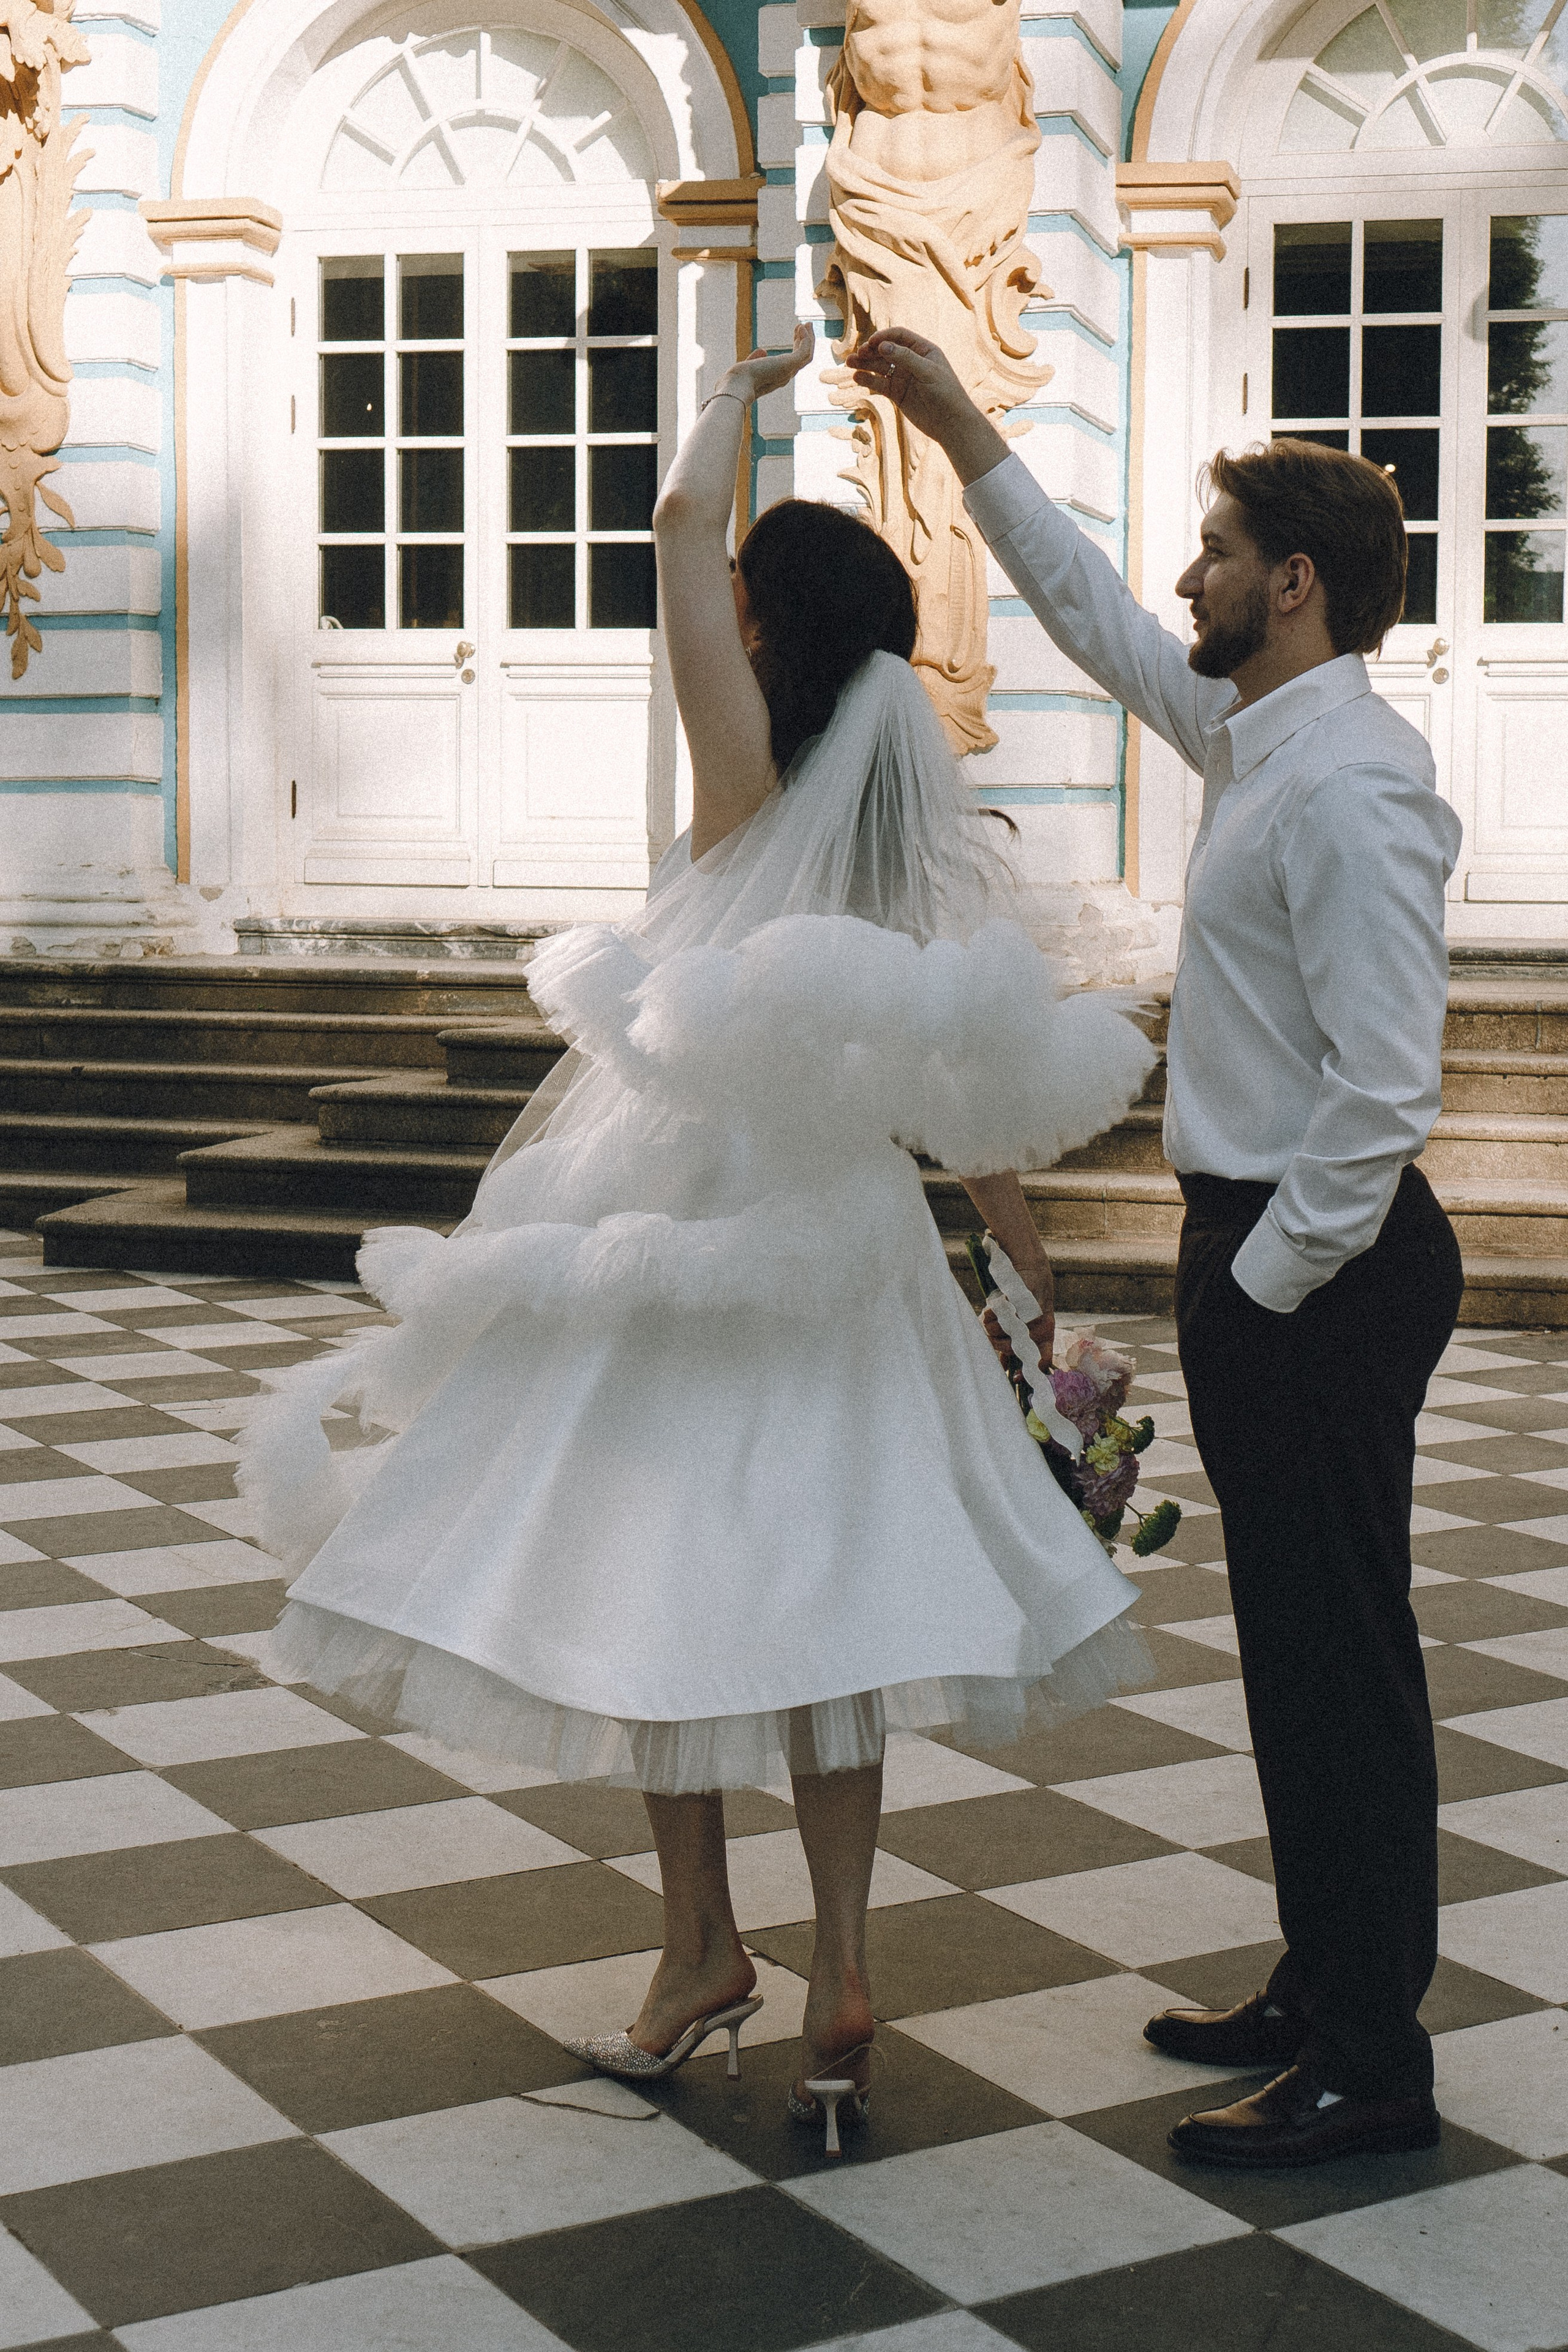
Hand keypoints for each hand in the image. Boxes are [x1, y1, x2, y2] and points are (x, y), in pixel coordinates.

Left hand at [719, 323, 814, 406]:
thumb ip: (755, 359)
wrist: (735, 387)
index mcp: (776, 378)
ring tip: (807, 324)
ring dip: (809, 339)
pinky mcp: (789, 365)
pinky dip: (806, 339)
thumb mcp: (747, 367)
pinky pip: (804, 351)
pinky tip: (800, 327)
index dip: (797, 346)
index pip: (793, 363)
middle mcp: (785, 376)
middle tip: (805, 326)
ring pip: (807, 355)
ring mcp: (788, 371)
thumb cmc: (736, 381)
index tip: (796, 332)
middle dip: (806, 341)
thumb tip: (763, 351)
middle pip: (803, 359)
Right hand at [845, 328, 1009, 483]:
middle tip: (857, 354)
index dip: (883, 337)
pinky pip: (879, 384)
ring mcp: (903, 378)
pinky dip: (868, 380)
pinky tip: (857, 378)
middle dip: (870, 351)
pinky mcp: (897, 394)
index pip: (899, 336)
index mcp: (923, 349)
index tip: (871, 343)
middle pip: (886, 350)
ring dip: (864, 364)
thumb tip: (883, 346)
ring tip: (849, 364)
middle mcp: (911, 361)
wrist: (950, 424)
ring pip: (879, 367)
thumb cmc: (946, 393)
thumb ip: (905, 358)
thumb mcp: (927, 372)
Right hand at [981, 1257, 1054, 1375]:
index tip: (1014, 1377)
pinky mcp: (1019, 1298)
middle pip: (1011, 1347)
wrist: (1031, 1271)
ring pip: (1001, 1331)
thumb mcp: (1022, 1327)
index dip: (1028, 1372)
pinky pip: (997, 1313)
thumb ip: (1015, 1348)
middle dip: (998, 1343)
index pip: (1042, 1361)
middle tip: (993, 1333)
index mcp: (1047, 1336)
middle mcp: (1044, 1327)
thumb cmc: (1024, 1304)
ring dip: (991, 1326)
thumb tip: (1007, 1371)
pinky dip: (991, 1313)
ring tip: (992, 1317)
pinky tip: (992, 1308)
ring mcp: (1032, 1313)